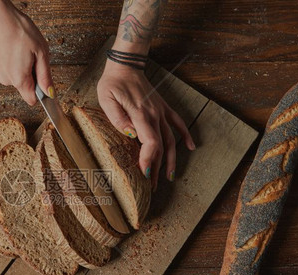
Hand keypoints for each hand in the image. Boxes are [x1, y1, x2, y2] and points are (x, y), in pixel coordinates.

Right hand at [0, 0, 53, 104]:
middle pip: (26, 87)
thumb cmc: (18, 30)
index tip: (45, 81)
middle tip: (35, 56)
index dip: (41, 93)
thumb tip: (50, 93)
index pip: (32, 100)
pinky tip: (17, 47)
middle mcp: (7, 79)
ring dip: (25, 67)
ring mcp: (0, 71)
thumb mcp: (41, 52)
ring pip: (18, 77)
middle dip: (34, 76)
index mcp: (19, 79)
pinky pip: (11, 69)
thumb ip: (45, 76)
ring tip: (25, 49)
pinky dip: (16, 61)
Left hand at [97, 59, 194, 190]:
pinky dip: (185, 135)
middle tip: (151, 186)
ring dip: (170, 159)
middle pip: (160, 146)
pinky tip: (190, 147)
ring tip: (169, 176)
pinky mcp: (162, 107)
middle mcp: (154, 115)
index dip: (149, 159)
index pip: (150, 142)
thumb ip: (118, 118)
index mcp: (140, 114)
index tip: (144, 173)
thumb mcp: (107, 98)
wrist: (126, 65)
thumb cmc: (113, 83)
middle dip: (156, 168)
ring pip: (170, 139)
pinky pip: (178, 122)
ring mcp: (160, 111)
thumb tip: (129, 134)